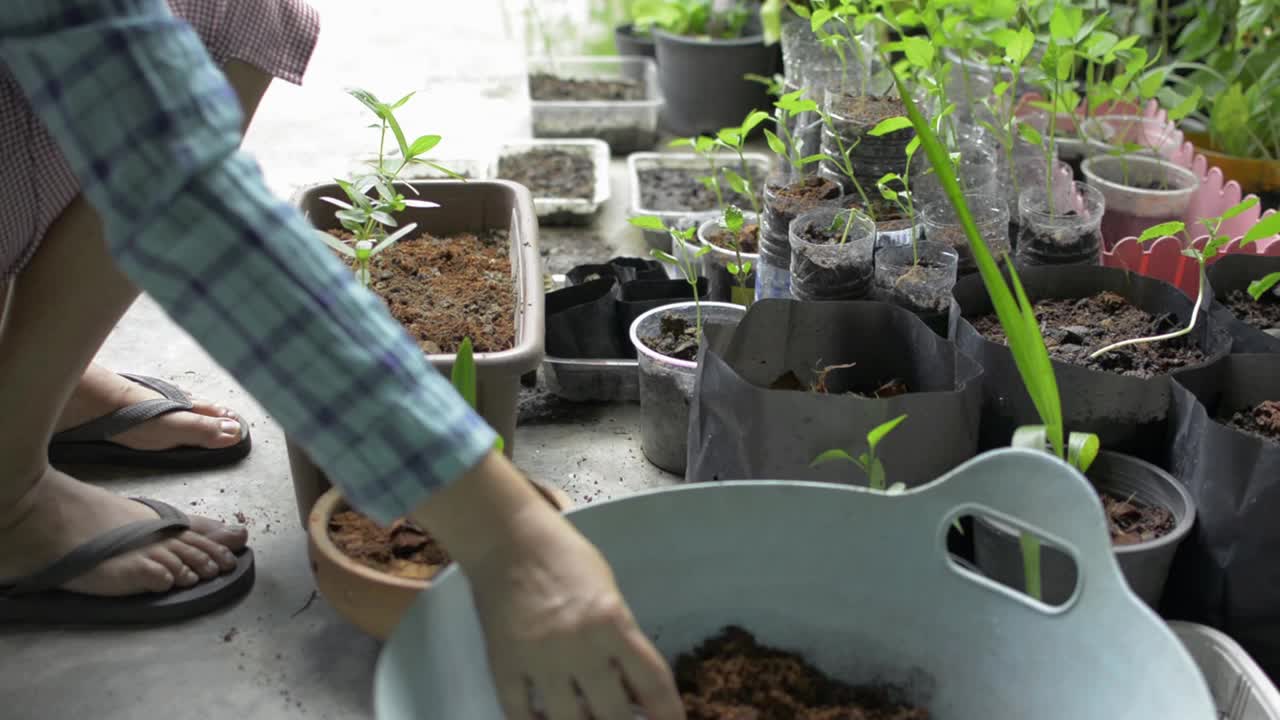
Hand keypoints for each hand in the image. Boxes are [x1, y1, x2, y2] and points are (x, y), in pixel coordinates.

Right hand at [467, 504, 683, 719]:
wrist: (508, 539)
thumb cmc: (565, 558)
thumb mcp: (608, 591)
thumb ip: (622, 638)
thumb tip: (635, 690)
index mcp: (613, 621)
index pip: (653, 683)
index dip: (668, 715)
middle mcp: (580, 646)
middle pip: (613, 715)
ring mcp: (540, 659)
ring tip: (587, 719)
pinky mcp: (505, 665)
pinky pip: (520, 715)